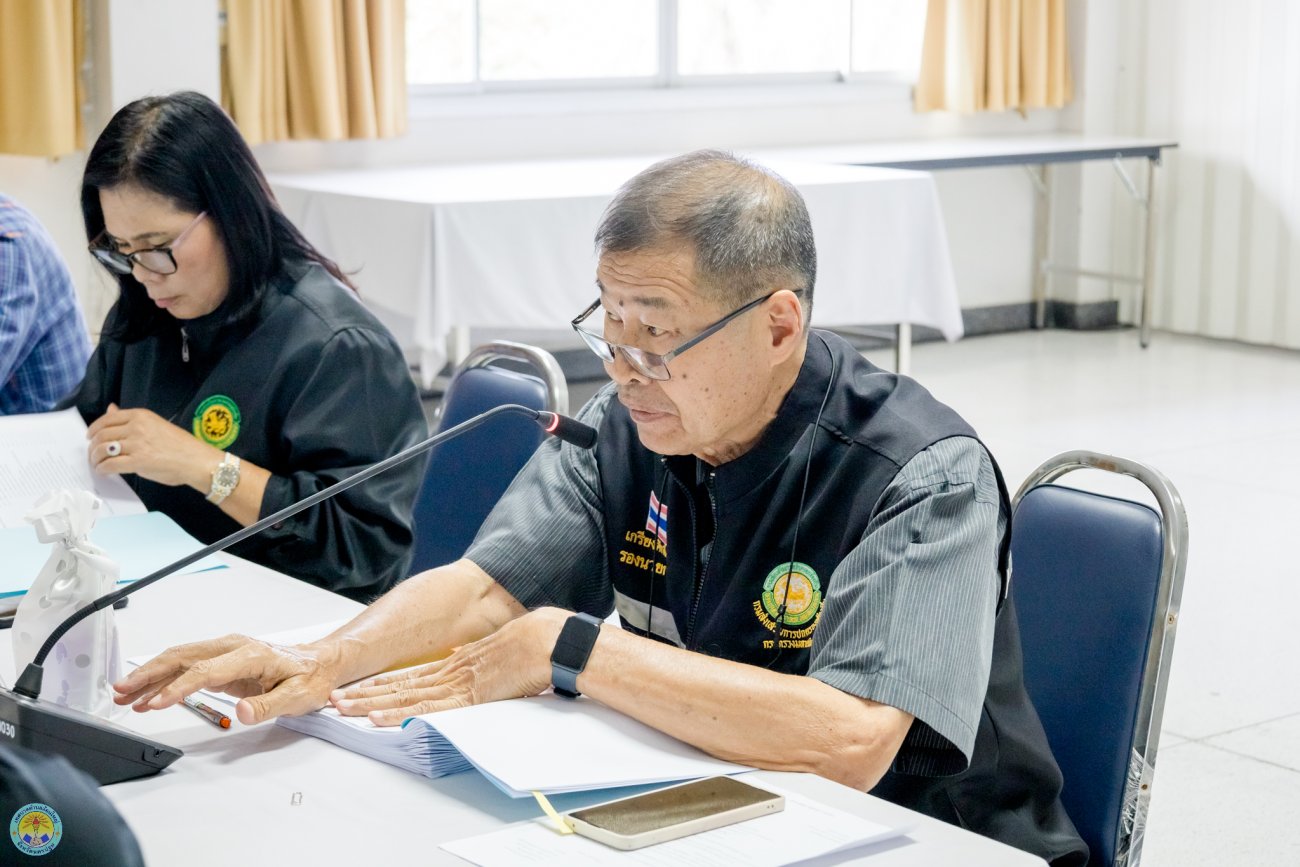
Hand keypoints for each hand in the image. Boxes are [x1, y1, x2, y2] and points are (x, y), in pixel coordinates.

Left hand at [87, 403, 219, 488]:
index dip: (94, 430)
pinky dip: (102, 469)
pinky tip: (103, 471)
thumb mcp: (153, 424)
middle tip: (93, 455)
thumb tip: (111, 408)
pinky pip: (110, 464)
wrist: (195, 460)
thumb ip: (130, 419)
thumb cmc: (179, 444)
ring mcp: (137, 444)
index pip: (107, 419)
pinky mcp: (138, 462)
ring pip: (102, 449)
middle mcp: (136, 427)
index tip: (90, 437)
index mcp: (140, 415)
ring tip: (97, 464)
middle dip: (92, 447)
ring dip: (95, 459)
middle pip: (102, 435)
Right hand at [112, 634, 343, 724]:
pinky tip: (148, 696)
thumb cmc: (311, 678)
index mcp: (250, 655)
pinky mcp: (222, 662)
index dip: (177, 687)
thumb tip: (243, 712)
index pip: (205, 670)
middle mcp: (234, 648)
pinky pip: (186, 668)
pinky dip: (164, 680)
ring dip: (150, 676)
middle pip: (182, 657)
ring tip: (122, 694)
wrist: (319, 665)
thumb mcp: (298, 696)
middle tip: (121, 691)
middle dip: (149, 674)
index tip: (155, 704)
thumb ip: (268, 706)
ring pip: (179, 660)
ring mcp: (226, 653)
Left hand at [329, 607, 567, 725]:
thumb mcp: (502, 656)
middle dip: (366, 692)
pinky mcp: (464, 695)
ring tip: (343, 707)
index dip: (384, 682)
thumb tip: (479, 676)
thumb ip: (485, 667)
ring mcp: (454, 682)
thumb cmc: (533, 646)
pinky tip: (376, 717)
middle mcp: (450, 670)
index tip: (361, 687)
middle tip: (335, 698)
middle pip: (399, 683)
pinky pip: (425, 708)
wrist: (546, 640)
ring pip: (403, 695)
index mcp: (458, 662)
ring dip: (370, 702)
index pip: (412, 674)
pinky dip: (399, 713)